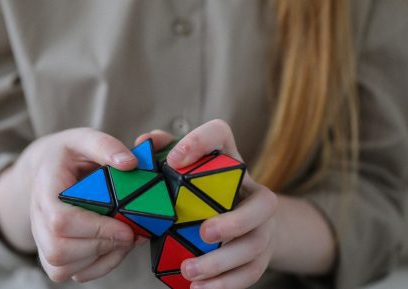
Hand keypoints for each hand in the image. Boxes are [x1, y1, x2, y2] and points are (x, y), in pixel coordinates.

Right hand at [11, 128, 146, 282]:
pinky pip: (72, 274)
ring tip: (125, 239)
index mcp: (44, 189)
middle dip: (101, 245)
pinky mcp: (52, 256)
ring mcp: (42, 240)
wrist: (47, 170)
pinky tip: (114, 248)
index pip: (60, 220)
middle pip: (59, 249)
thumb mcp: (84, 138)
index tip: (126, 227)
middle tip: (131, 233)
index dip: (96, 228)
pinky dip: (99, 267)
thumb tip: (129, 163)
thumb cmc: (68, 155)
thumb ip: (105, 146)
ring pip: (63, 267)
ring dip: (102, 258)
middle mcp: (37, 218)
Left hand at [135, 120, 277, 288]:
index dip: (200, 142)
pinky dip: (226, 283)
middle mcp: (252, 190)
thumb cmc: (198, 193)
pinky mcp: (261, 254)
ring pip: (256, 243)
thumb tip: (145, 142)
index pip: (220, 134)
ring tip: (189, 271)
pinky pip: (251, 271)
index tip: (174, 160)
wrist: (236, 221)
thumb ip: (161, 155)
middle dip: (235, 221)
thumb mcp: (181, 173)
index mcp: (228, 161)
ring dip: (223, 260)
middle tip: (204, 233)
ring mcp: (262, 225)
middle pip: (263, 203)